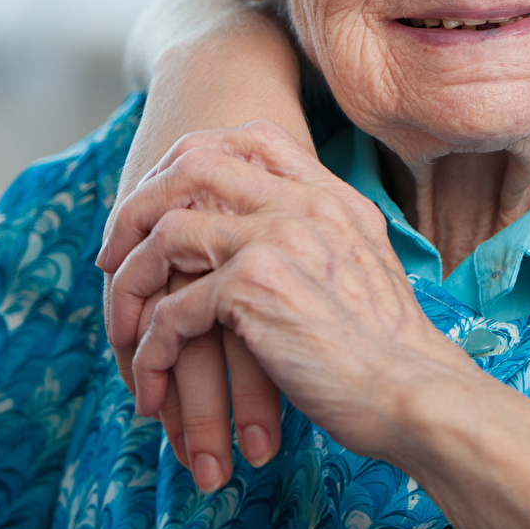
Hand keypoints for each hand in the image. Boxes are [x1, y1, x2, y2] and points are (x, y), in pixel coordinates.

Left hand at [98, 122, 477, 480]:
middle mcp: (303, 204)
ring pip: (165, 236)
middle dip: (138, 210)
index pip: (254, 137)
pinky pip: (171, 311)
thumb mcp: (366, 268)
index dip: (193, 160)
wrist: (415, 391)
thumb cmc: (391, 350)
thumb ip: (324, 240)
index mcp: (333, 196)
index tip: (165, 204)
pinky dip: (150, 350)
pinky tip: (152, 383)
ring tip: (125, 333)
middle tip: (114, 259)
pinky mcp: (253, 289)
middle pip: (192, 166)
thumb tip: (274, 249)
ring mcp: (276, 240)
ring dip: (131, 288)